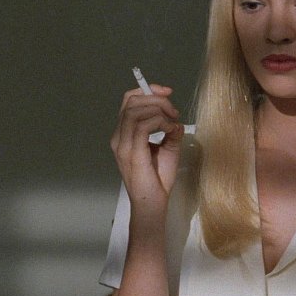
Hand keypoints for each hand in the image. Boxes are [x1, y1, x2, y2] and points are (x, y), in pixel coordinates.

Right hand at [110, 84, 183, 218]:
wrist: (152, 204)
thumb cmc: (158, 179)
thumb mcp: (167, 149)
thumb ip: (170, 131)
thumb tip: (176, 119)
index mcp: (123, 134)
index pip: (129, 102)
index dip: (147, 91)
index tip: (167, 92)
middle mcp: (119, 137)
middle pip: (132, 102)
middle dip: (156, 98)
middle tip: (174, 110)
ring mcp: (123, 145)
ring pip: (135, 111)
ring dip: (158, 109)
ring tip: (172, 120)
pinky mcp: (132, 152)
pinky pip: (143, 126)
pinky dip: (159, 122)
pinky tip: (169, 129)